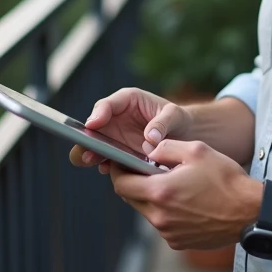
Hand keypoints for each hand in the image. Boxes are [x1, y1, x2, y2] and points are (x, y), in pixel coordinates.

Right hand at [68, 88, 192, 173]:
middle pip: (94, 127)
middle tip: (87, 147)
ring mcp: (116, 138)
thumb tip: (150, 138)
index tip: (92, 125)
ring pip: (96, 145)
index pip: (107, 105)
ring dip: (92, 153)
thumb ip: (162, 122)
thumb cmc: (178, 119)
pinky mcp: (119, 154)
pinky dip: (106, 165)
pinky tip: (108, 170)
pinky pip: (107, 159)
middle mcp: (116, 119)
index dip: (98, 114)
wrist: (184, 137)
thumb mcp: (174, 115)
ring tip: (92, 160)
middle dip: (87, 137)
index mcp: (127, 101)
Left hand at [109, 140, 260, 249]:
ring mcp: (169, 233)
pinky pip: (163, 224)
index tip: (121, 163)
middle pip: (131, 199)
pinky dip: (166, 212)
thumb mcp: (196, 150)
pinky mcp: (179, 243)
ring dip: (152, 198)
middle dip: (134, 183)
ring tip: (173, 185)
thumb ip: (165, 148)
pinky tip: (185, 202)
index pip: (121, 184)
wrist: (251, 212)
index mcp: (160, 192)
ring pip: (147, 212)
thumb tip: (148, 151)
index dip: (118, 171)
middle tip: (146, 170)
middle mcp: (160, 217)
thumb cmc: (225, 179)